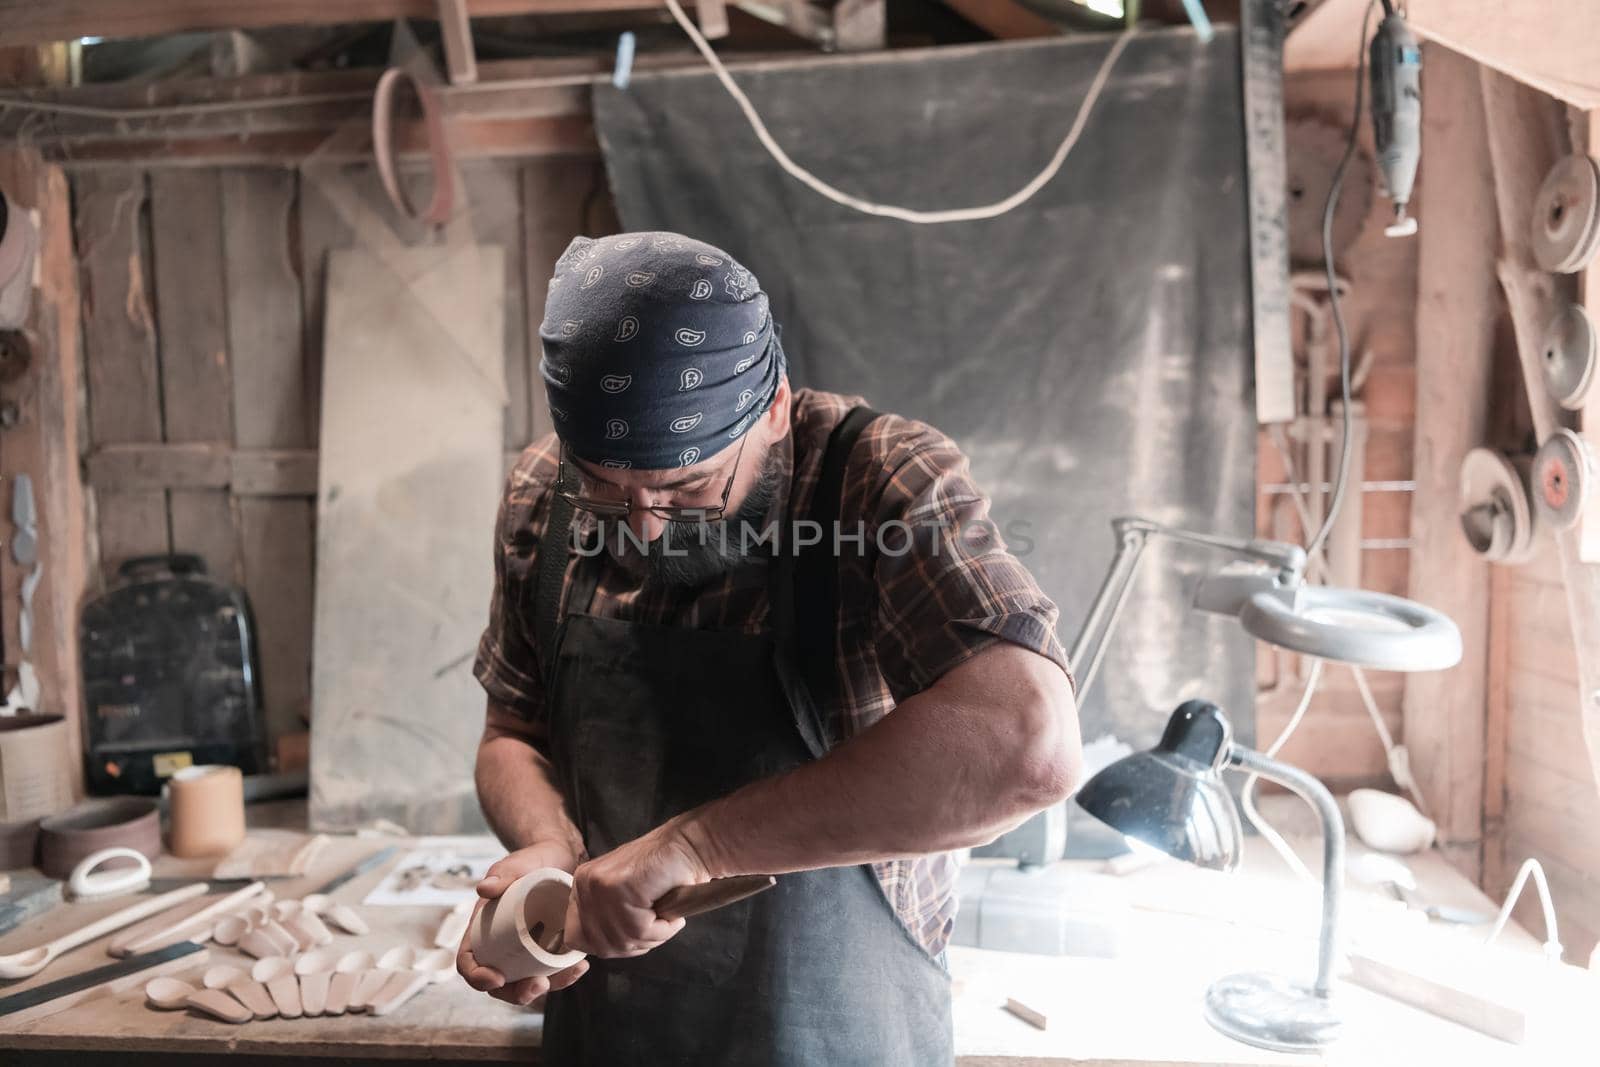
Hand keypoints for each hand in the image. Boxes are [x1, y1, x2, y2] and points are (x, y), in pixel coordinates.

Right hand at [457, 840, 590, 1005]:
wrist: (561, 857)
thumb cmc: (532, 860)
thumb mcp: (516, 864)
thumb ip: (502, 873)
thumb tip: (484, 888)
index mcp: (482, 929)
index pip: (469, 961)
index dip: (476, 976)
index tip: (496, 979)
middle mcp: (502, 945)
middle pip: (500, 983)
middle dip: (517, 993)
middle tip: (538, 985)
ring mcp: (526, 951)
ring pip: (529, 981)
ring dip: (547, 987)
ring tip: (570, 974)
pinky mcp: (549, 950)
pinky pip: (552, 971)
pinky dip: (565, 974)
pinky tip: (581, 965)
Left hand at [562, 817, 709, 958]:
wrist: (690, 847)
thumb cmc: (666, 873)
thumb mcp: (626, 898)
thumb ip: (608, 919)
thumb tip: (598, 950)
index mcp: (582, 886)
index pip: (576, 938)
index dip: (607, 946)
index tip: (635, 937)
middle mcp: (585, 884)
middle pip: (599, 946)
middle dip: (633, 946)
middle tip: (657, 929)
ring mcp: (599, 885)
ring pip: (621, 941)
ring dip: (652, 938)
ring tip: (667, 919)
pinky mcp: (619, 889)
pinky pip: (640, 931)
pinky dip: (663, 930)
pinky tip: (673, 915)